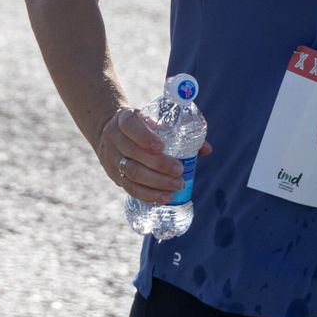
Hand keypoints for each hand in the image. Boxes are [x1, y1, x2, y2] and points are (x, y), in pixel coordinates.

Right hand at [96, 106, 212, 203]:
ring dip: (156, 182)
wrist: (109, 133)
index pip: (131, 125)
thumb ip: (179, 132)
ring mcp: (112, 158)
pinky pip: (130, 188)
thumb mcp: (153, 121)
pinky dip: (148, 195)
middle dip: (158, 165)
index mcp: (124, 119)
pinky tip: (165, 197)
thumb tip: (206, 149)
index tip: (162, 147)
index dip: (145, 137)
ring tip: (177, 185)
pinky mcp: (114, 176)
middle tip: (179, 171)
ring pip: (131, 173)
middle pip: (133, 153)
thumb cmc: (142, 126)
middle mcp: (114, 138)